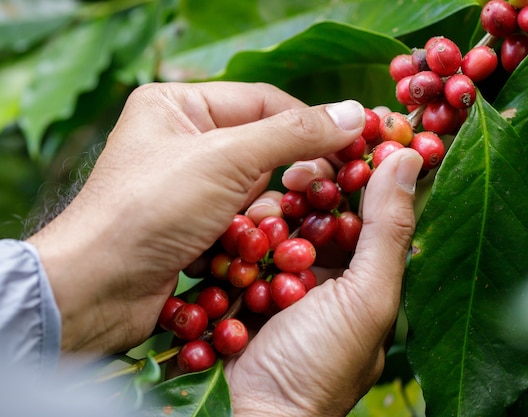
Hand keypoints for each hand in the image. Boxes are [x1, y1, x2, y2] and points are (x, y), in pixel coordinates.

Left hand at [26, 82, 365, 355]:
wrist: (96, 290)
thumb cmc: (150, 209)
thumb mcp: (225, 159)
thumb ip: (293, 134)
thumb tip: (355, 114)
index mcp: (180, 105)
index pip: (266, 102)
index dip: (312, 123)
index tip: (357, 144)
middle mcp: (184, 141)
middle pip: (264, 148)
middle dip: (290, 175)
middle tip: (331, 192)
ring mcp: (188, 186)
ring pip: (256, 191)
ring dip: (269, 214)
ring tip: (271, 229)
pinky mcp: (193, 226)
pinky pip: (241, 222)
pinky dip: (253, 236)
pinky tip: (253, 251)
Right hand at [225, 148, 421, 416]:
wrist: (256, 415)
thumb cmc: (322, 363)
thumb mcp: (367, 298)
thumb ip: (387, 230)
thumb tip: (409, 157)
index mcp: (367, 272)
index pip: (371, 205)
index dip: (367, 166)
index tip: (359, 126)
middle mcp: (330, 270)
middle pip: (324, 206)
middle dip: (316, 178)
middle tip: (303, 162)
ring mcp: (287, 276)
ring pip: (285, 217)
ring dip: (279, 200)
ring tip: (274, 189)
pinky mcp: (249, 280)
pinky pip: (252, 239)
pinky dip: (249, 225)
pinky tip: (245, 214)